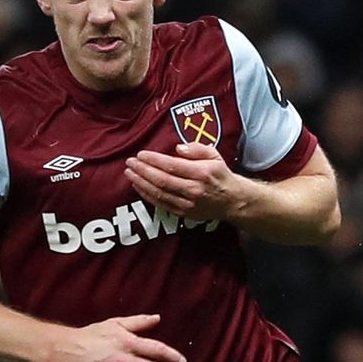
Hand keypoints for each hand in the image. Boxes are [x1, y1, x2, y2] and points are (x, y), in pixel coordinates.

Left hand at [125, 142, 251, 220]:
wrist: (232, 201)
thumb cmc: (220, 174)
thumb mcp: (213, 155)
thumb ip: (196, 148)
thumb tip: (178, 148)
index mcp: (201, 173)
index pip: (172, 166)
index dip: (154, 160)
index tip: (141, 154)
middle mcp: (194, 189)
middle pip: (162, 180)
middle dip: (143, 170)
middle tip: (130, 162)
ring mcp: (188, 203)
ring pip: (159, 193)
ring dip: (141, 183)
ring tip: (129, 173)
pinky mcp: (183, 213)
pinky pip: (161, 204)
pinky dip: (147, 195)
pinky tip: (138, 186)